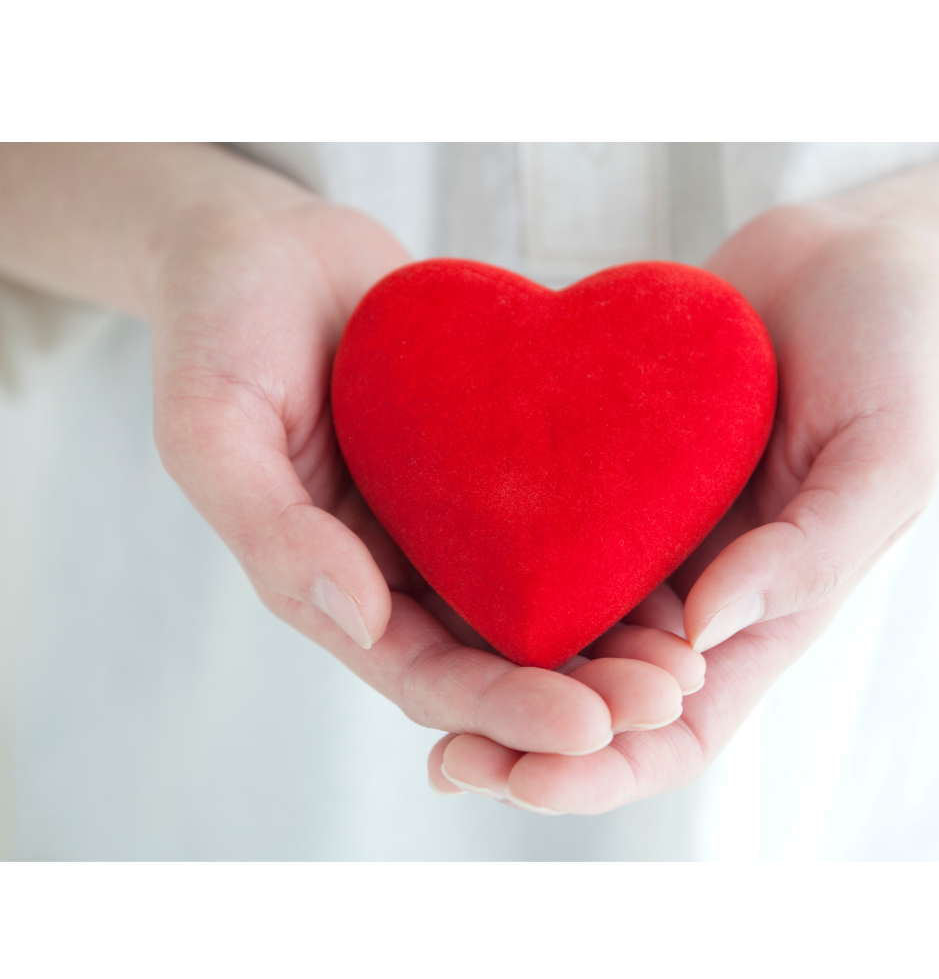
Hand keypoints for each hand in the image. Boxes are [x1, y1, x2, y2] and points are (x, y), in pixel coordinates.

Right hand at [151, 194, 704, 771]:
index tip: (587, 728)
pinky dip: (614, 554)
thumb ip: (269, 526)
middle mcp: (401, 571)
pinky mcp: (493, 470)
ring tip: (689, 660)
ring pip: (542, 605)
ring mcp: (451, 523)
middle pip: (500, 659)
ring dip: (614, 641)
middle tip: (666, 699)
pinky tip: (680, 562)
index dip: (505, 709)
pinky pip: (559, 522)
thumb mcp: (210, 424)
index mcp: (332, 585)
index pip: (426, 676)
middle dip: (582, 691)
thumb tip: (358, 615)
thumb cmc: (219, 329)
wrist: (272, 250)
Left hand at [434, 201, 938, 811]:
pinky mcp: (603, 472)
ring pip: (550, 623)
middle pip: (596, 698)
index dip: (606, 774)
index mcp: (763, 616)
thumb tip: (704, 632)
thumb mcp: (886, 456)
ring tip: (404, 682)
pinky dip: (486, 560)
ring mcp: (641, 532)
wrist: (846, 260)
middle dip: (522, 740)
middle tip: (447, 759)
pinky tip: (416, 561)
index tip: (527, 779)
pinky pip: (536, 528)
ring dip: (485, 665)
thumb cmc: (893, 357)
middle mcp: (689, 590)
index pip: (680, 732)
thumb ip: (810, 550)